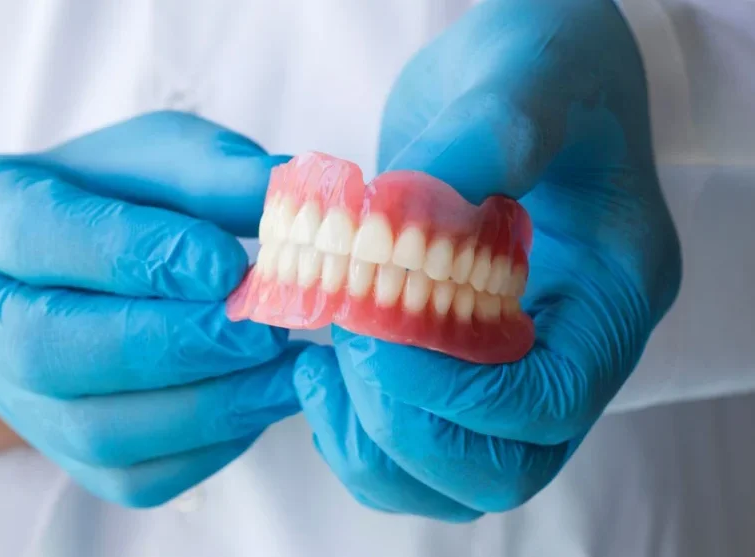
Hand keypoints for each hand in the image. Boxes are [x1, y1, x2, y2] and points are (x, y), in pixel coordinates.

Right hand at [0, 111, 301, 506]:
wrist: (86, 261)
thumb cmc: (116, 195)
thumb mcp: (160, 157)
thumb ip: (214, 173)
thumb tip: (290, 197)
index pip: (35, 234)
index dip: (132, 253)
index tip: (226, 264)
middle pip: (50, 349)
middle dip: (172, 344)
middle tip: (263, 329)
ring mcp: (15, 396)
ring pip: (95, 429)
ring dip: (207, 405)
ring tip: (285, 372)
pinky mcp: (65, 451)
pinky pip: (134, 476)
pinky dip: (210, 446)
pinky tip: (260, 401)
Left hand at [293, 0, 681, 519]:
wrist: (524, 76)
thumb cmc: (545, 67)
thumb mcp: (530, 78)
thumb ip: (489, 136)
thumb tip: (404, 213)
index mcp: (612, 293)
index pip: (549, 401)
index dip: (452, 390)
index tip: (372, 329)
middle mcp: (572, 348)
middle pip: (502, 465)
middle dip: (405, 423)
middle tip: (345, 343)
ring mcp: (517, 363)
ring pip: (453, 474)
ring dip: (372, 440)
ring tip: (324, 362)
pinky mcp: (463, 361)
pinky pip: (415, 446)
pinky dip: (357, 431)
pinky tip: (320, 367)